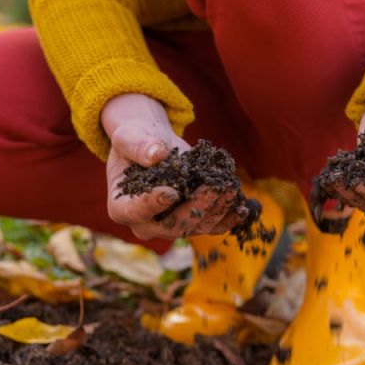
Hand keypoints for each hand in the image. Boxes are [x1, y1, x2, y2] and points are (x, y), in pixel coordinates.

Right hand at [102, 93, 243, 240]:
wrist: (152, 146)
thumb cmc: (134, 141)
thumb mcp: (129, 137)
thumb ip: (139, 146)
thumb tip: (158, 154)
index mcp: (122, 208)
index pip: (137, 211)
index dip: (153, 204)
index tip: (171, 192)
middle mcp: (147, 225)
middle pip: (173, 224)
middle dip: (196, 206)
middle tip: (215, 187)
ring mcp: (171, 226)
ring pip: (197, 226)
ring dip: (217, 210)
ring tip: (232, 188)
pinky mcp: (193, 221)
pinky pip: (212, 225)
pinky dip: (228, 218)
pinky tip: (243, 207)